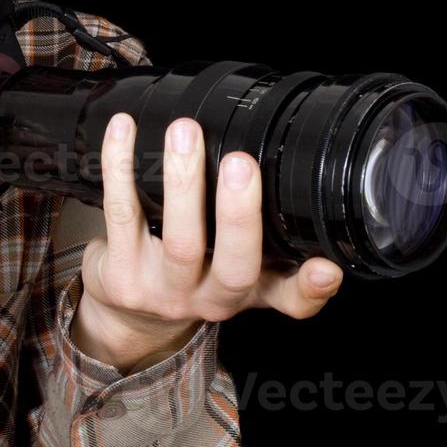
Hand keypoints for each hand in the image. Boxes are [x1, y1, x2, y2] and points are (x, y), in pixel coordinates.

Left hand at [74, 112, 343, 371]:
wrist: (127, 316)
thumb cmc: (193, 277)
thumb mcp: (240, 276)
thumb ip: (279, 254)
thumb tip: (312, 207)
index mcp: (247, 292)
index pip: (290, 299)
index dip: (312, 287)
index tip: (326, 265)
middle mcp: (210, 299)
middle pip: (233, 264)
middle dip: (238, 212)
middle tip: (241, 161)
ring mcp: (164, 291)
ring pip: (179, 239)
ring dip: (183, 181)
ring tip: (184, 132)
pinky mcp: (120, 276)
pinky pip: (121, 215)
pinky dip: (120, 167)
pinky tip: (123, 130)